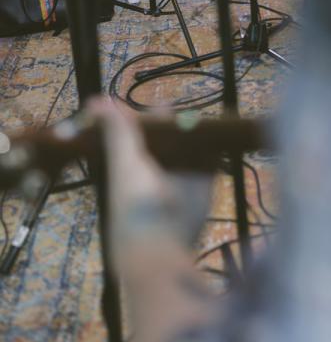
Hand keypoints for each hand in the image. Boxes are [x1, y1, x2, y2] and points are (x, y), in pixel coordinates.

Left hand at [85, 97, 213, 267]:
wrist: (162, 240)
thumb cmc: (136, 201)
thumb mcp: (124, 161)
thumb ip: (119, 131)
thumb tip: (96, 100)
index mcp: (134, 162)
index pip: (142, 134)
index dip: (150, 119)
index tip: (162, 103)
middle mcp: (158, 167)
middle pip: (170, 138)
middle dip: (178, 123)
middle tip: (188, 107)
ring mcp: (182, 176)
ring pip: (192, 148)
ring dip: (199, 134)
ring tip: (207, 117)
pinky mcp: (203, 186)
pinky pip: (212, 163)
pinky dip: (218, 150)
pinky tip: (224, 134)